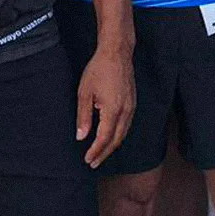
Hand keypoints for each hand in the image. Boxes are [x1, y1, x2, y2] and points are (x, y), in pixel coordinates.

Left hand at [77, 48, 134, 165]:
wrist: (117, 52)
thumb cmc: (99, 70)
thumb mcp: (85, 92)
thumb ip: (83, 117)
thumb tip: (81, 137)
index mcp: (112, 110)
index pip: (104, 138)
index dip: (96, 151)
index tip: (87, 159)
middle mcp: (125, 111)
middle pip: (116, 140)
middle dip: (104, 153)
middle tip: (93, 163)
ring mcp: (131, 107)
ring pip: (123, 133)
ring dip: (112, 146)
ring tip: (100, 154)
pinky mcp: (133, 102)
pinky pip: (127, 125)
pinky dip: (118, 135)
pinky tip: (110, 137)